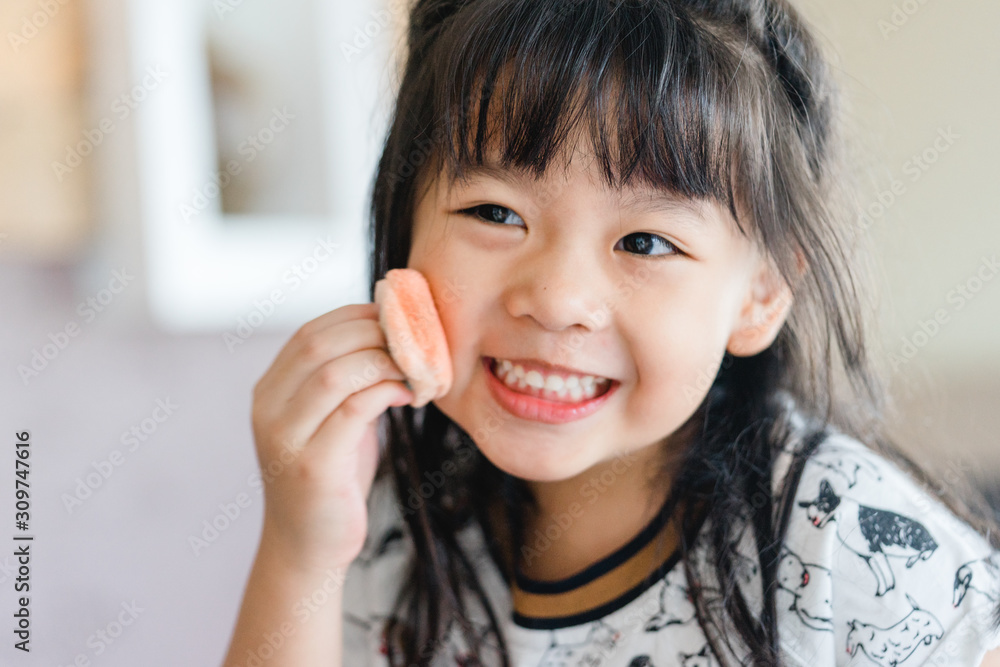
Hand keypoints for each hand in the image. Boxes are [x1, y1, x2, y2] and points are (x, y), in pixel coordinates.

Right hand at [250, 303, 412, 571]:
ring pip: (336, 373)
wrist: (308, 547)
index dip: (355, 317)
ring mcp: (285, 439)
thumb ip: (347, 381)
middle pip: (320, 345)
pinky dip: (386, 391)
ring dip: (384, 362)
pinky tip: (409, 395)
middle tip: (415, 342)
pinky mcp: (313, 466)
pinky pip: (353, 410)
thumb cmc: (331, 478)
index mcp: (269, 391)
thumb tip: (392, 336)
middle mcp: (268, 409)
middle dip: (373, 334)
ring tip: (417, 368)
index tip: (397, 320)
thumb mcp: (331, 419)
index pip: (309, 332)